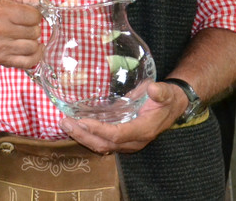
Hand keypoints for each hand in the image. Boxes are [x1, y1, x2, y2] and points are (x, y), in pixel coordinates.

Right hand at [0, 0, 43, 67]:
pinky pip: (29, 62)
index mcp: (1, 11)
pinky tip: (31, 49)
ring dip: (33, 42)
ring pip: (33, 47)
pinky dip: (35, 56)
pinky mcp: (1, 59)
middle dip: (33, 28)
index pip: (35, 16)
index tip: (29, 16)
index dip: (35, 15)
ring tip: (25, 37)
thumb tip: (47, 2)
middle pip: (35, 32)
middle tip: (25, 27)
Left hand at [59, 80, 185, 153]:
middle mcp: (134, 141)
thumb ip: (161, 92)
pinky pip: (102, 143)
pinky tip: (73, 126)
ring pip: (102, 146)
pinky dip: (87, 136)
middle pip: (105, 144)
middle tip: (64, 122)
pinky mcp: (121, 140)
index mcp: (144, 130)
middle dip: (83, 136)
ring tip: (64, 124)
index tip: (82, 121)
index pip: (118, 135)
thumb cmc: (167, 99)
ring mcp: (127, 143)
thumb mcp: (167, 93)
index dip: (99, 130)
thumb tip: (153, 89)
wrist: (171, 108)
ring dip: (82, 137)